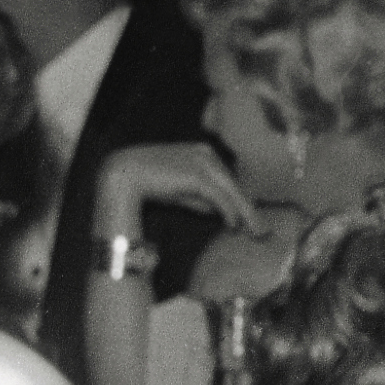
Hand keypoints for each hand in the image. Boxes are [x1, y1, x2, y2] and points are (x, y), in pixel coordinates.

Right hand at [93, 142, 253, 240]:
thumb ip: (200, 198)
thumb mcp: (180, 190)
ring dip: (246, 213)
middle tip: (261, 230)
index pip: (227, 179)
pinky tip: (234, 225)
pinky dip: (229, 211)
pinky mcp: (198, 175)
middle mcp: (207, 154)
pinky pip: (220, 196)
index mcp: (204, 152)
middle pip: (234, 185)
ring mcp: (204, 162)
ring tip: (256, 231)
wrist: (123, 173)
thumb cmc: (149, 182)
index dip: (239, 199)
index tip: (250, 216)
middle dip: (248, 208)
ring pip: (232, 191)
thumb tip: (221, 212)